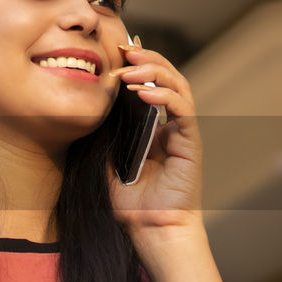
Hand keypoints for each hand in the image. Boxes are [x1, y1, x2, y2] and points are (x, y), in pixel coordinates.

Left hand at [106, 37, 204, 233]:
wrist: (150, 230)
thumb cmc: (130, 203)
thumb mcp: (105, 162)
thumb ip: (104, 135)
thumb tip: (90, 106)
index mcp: (151, 127)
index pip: (148, 85)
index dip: (135, 67)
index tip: (113, 54)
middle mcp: (170, 125)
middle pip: (166, 78)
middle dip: (146, 60)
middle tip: (124, 50)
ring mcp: (182, 133)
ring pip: (177, 86)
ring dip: (155, 72)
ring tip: (131, 68)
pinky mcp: (191, 143)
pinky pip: (182, 110)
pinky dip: (165, 96)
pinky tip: (145, 92)